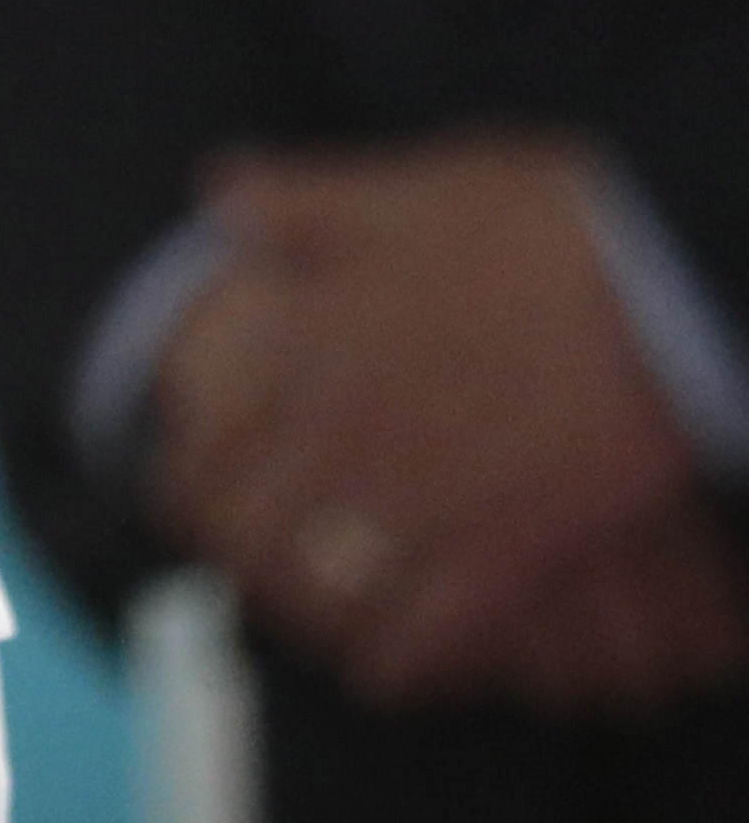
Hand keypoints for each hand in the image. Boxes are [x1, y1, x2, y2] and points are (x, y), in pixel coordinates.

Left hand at [155, 132, 714, 708]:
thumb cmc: (550, 227)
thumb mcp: (406, 195)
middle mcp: (349, 431)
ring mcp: (426, 500)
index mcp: (311, 346)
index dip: (185, 489)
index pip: (203, 453)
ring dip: (313, 612)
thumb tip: (221, 190)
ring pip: (325, 595)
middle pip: (250, 538)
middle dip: (242, 560)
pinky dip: (398, 658)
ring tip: (316, 617)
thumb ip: (305, 205)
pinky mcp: (509, 555)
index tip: (186, 503)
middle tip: (250, 572)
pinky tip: (391, 663)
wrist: (670, 288)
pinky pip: (424, 639)